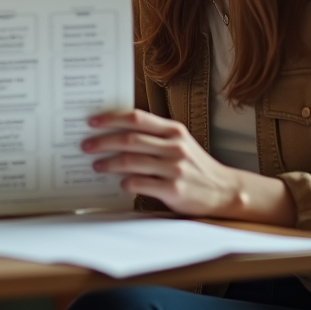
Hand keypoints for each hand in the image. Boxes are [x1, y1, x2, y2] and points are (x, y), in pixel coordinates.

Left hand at [83, 109, 295, 224]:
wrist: (224, 191)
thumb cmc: (194, 165)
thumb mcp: (179, 143)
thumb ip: (153, 136)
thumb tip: (115, 133)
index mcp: (173, 130)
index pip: (137, 118)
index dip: (111, 119)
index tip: (92, 122)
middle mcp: (174, 146)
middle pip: (130, 139)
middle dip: (103, 141)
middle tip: (85, 145)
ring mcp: (175, 168)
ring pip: (131, 161)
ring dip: (108, 163)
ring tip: (96, 166)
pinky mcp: (174, 190)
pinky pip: (141, 183)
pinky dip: (126, 183)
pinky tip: (120, 184)